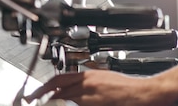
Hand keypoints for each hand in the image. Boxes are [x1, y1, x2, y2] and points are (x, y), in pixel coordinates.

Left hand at [25, 70, 157, 105]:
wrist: (145, 94)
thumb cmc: (129, 89)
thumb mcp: (106, 78)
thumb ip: (90, 81)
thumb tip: (76, 87)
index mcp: (90, 75)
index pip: (61, 78)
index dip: (45, 85)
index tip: (36, 91)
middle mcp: (88, 82)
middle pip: (59, 87)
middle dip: (44, 93)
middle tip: (32, 98)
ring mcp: (91, 94)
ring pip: (67, 96)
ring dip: (57, 100)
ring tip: (45, 102)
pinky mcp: (95, 103)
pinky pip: (78, 104)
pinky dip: (72, 104)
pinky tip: (69, 105)